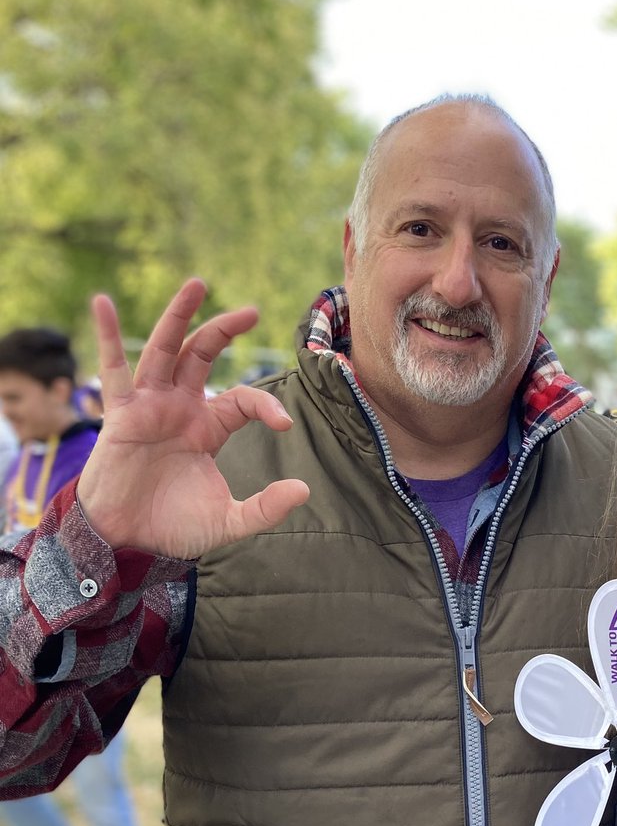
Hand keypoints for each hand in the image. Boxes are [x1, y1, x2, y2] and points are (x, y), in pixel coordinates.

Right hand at [77, 278, 309, 557]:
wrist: (130, 540)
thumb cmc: (175, 526)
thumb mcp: (229, 521)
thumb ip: (267, 508)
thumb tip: (305, 490)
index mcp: (209, 426)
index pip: (243, 398)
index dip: (266, 403)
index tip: (285, 423)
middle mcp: (181, 408)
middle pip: (204, 355)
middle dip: (225, 329)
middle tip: (254, 310)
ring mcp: (150, 406)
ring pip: (166, 350)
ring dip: (180, 316)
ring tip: (198, 284)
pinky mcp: (121, 414)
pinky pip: (112, 369)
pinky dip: (107, 336)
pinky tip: (103, 303)